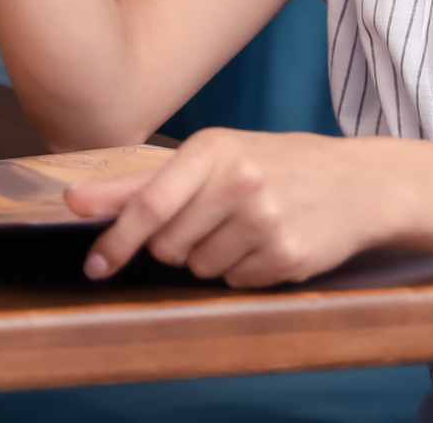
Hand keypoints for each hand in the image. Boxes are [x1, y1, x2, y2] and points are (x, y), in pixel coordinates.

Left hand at [65, 129, 395, 288]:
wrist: (357, 183)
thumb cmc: (274, 163)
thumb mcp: (214, 155)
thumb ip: (144, 181)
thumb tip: (74, 201)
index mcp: (214, 149)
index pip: (150, 204)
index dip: (117, 238)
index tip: (95, 265)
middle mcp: (240, 182)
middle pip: (169, 245)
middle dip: (174, 243)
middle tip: (208, 219)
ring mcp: (266, 221)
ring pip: (199, 269)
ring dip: (210, 257)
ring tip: (244, 226)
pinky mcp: (287, 257)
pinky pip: (234, 283)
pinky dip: (242, 271)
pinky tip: (266, 243)